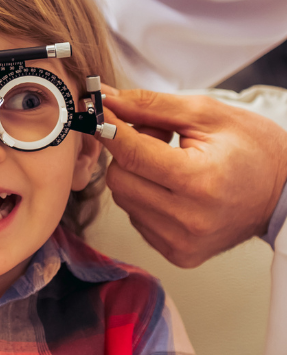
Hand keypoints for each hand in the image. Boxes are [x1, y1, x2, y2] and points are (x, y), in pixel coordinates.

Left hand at [99, 88, 286, 267]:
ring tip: (172, 162)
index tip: (99, 112)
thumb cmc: (254, 148)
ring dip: (137, 175)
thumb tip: (106, 100)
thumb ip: (151, 106)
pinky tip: (175, 188)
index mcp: (200, 181)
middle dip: (129, 152)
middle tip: (159, 137)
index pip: (131, 154)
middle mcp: (189, 219)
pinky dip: (146, 198)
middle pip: (120, 178)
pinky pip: (138, 218)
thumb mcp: (208, 114)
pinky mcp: (178, 253)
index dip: (110, 129)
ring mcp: (182, 241)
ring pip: (125, 198)